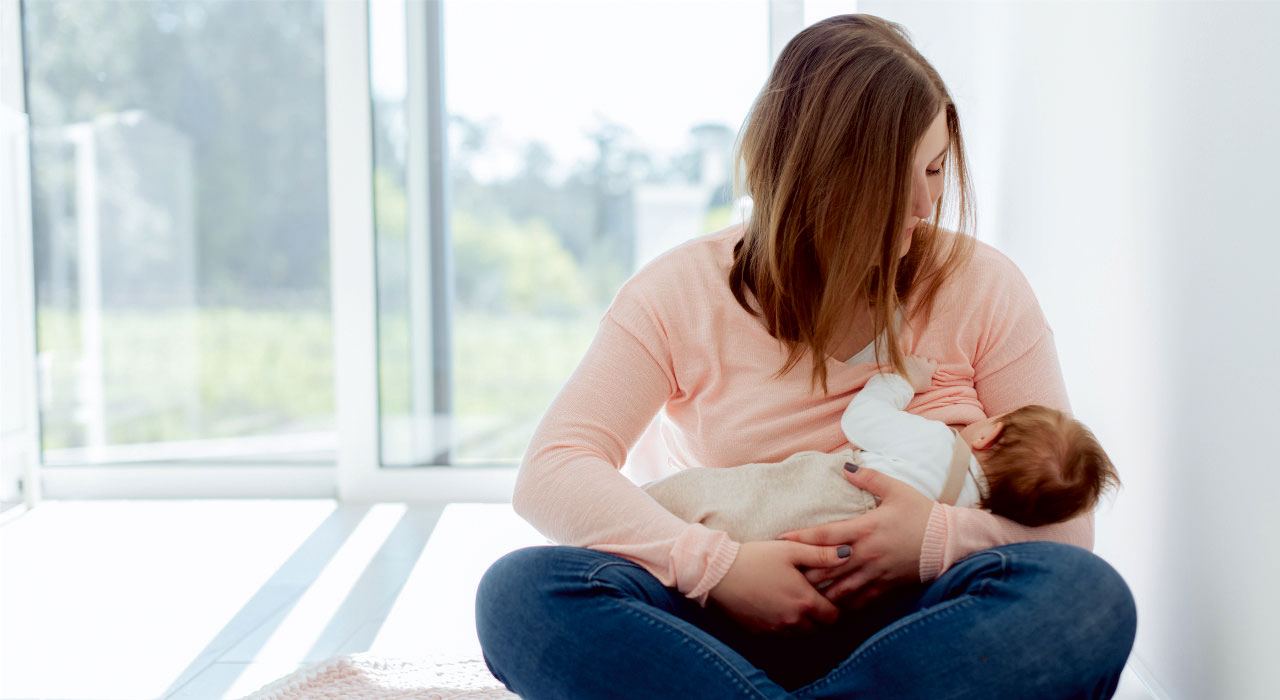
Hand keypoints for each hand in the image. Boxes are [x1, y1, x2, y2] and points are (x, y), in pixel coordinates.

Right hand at [706, 540, 847, 633]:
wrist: (718, 573)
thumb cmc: (756, 557)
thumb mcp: (790, 550)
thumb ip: (821, 554)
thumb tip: (848, 554)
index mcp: (804, 601)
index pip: (834, 616)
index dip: (835, 607)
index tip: (829, 596)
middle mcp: (793, 621)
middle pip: (819, 629)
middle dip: (821, 617)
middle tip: (814, 599)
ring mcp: (775, 629)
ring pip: (801, 634)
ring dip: (803, 623)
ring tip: (796, 604)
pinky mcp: (760, 632)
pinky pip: (781, 635)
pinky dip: (785, 626)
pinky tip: (777, 608)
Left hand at [777, 466, 932, 609]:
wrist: (949, 542)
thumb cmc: (921, 513)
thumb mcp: (896, 490)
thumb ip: (869, 478)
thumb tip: (846, 465)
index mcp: (865, 529)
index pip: (826, 535)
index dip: (802, 538)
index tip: (781, 539)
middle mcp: (866, 554)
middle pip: (826, 566)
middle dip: (803, 570)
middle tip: (782, 571)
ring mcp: (875, 573)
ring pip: (839, 588)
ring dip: (819, 591)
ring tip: (799, 591)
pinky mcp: (885, 587)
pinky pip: (858, 601)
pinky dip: (842, 605)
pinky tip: (828, 607)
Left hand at [901, 355, 937, 392]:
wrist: (903, 385)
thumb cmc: (916, 387)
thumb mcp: (927, 386)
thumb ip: (930, 379)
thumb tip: (929, 377)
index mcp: (929, 368)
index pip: (933, 362)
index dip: (931, 365)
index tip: (927, 368)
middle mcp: (922, 361)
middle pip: (924, 358)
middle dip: (922, 362)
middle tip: (918, 369)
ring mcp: (913, 359)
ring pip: (915, 357)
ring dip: (913, 361)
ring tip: (910, 368)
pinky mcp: (905, 358)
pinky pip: (906, 357)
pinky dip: (906, 361)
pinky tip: (904, 366)